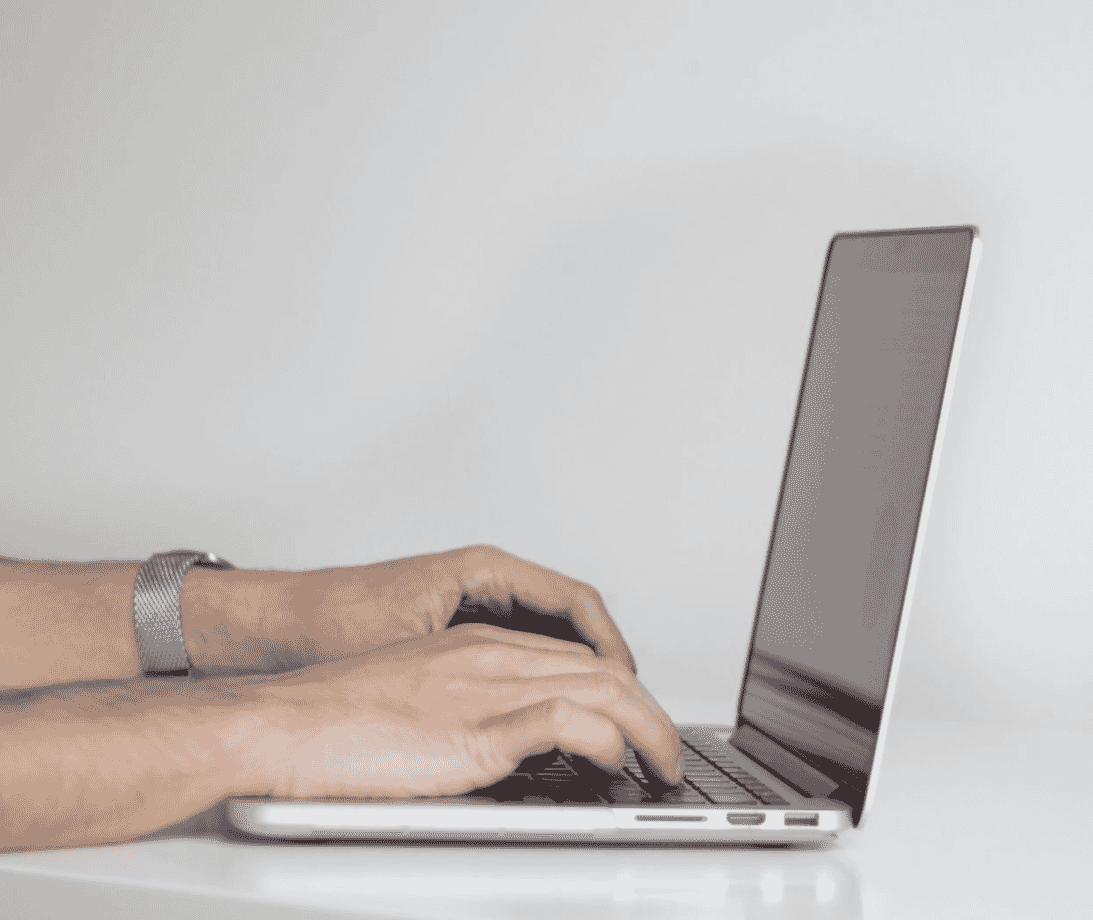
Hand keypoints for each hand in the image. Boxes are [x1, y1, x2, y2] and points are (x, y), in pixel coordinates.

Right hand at [255, 624, 682, 799]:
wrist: (287, 721)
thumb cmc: (336, 715)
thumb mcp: (417, 694)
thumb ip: (467, 704)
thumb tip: (506, 742)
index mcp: (478, 645)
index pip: (575, 657)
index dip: (619, 690)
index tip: (638, 721)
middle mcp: (492, 657)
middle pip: (602, 669)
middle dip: (651, 709)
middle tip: (667, 748)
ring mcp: (487, 689)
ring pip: (600, 689)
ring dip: (647, 728)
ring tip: (663, 763)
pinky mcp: (475, 730)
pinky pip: (565, 722)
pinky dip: (607, 738)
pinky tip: (618, 760)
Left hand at [271, 544, 636, 673]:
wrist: (274, 626)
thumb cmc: (332, 623)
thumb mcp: (417, 657)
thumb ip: (481, 679)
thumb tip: (546, 708)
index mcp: (482, 570)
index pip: (574, 601)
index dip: (612, 645)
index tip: (631, 681)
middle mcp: (482, 578)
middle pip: (570, 614)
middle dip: (606, 659)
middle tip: (630, 705)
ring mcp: (469, 600)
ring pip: (547, 631)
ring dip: (578, 667)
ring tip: (602, 710)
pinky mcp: (454, 625)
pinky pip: (519, 643)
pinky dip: (544, 671)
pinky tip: (549, 706)